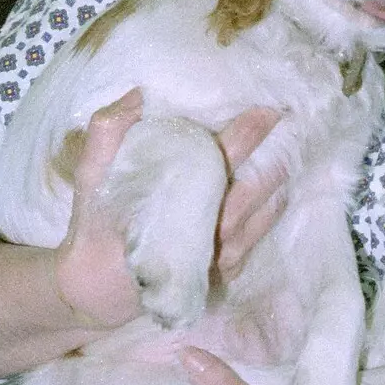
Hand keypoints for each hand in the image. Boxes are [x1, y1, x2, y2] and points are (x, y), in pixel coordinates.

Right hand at [54, 96, 284, 331]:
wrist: (97, 290)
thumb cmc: (97, 227)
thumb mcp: (90, 179)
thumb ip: (108, 133)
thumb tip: (137, 94)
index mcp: (177, 200)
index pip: (221, 158)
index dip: (247, 132)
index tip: (269, 110)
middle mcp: (206, 229)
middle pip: (253, 188)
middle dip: (275, 157)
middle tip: (293, 128)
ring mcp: (220, 255)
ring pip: (263, 215)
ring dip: (278, 184)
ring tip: (293, 155)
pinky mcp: (225, 272)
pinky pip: (258, 238)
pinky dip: (271, 214)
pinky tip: (279, 193)